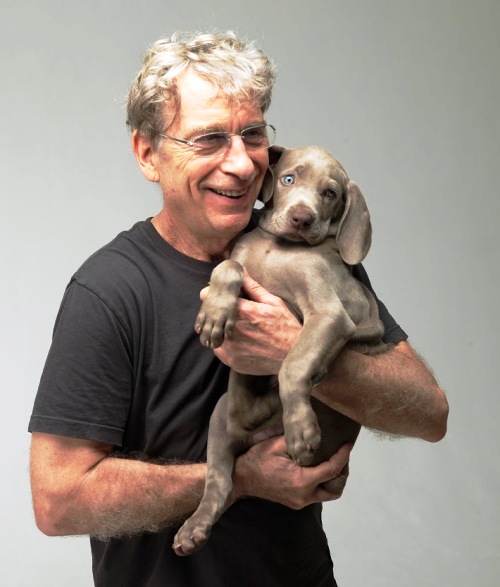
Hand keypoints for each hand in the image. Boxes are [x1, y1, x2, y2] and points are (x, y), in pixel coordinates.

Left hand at [201, 270, 300, 374]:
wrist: (293, 356)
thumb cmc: (285, 327)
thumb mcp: (273, 302)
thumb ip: (253, 287)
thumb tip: (240, 270)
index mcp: (242, 310)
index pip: (208, 296)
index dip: (212, 294)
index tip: (218, 296)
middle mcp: (232, 329)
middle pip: (208, 314)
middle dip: (215, 311)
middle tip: (228, 313)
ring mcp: (229, 346)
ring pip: (212, 331)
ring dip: (219, 328)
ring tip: (237, 328)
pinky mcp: (230, 359)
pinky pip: (218, 348)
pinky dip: (224, 343)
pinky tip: (239, 341)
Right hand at [232, 435, 352, 508]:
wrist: (242, 478)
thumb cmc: (258, 459)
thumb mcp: (278, 444)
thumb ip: (299, 441)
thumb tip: (315, 434)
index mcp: (301, 480)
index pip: (332, 470)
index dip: (343, 456)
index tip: (348, 445)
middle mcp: (304, 495)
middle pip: (336, 489)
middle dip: (343, 472)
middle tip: (343, 456)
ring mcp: (299, 501)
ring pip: (327, 495)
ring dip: (334, 480)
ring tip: (333, 462)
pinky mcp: (296, 502)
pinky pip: (316, 494)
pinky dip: (322, 482)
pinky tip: (318, 468)